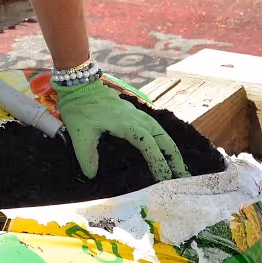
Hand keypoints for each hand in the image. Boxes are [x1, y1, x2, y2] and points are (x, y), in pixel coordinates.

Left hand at [55, 79, 186, 181]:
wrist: (80, 84)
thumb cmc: (79, 108)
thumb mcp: (79, 132)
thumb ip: (86, 155)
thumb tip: (92, 175)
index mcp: (125, 124)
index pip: (148, 144)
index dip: (158, 161)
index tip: (164, 178)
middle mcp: (136, 118)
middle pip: (162, 138)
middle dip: (174, 157)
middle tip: (182, 175)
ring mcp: (137, 114)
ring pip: (161, 132)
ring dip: (171, 148)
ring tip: (179, 165)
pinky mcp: (134, 112)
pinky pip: (155, 127)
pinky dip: (163, 139)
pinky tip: (165, 148)